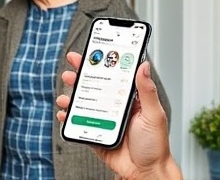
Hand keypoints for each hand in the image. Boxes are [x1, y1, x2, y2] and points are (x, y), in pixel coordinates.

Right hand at [56, 52, 181, 178]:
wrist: (145, 172)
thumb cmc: (155, 145)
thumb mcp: (154, 114)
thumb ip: (147, 91)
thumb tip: (144, 66)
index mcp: (128, 98)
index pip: (112, 75)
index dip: (100, 63)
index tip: (89, 53)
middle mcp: (113, 106)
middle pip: (93, 86)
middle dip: (79, 77)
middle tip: (70, 72)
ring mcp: (102, 119)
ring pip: (82, 103)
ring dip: (70, 97)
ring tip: (65, 97)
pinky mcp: (93, 132)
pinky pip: (77, 122)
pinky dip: (68, 117)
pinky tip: (64, 114)